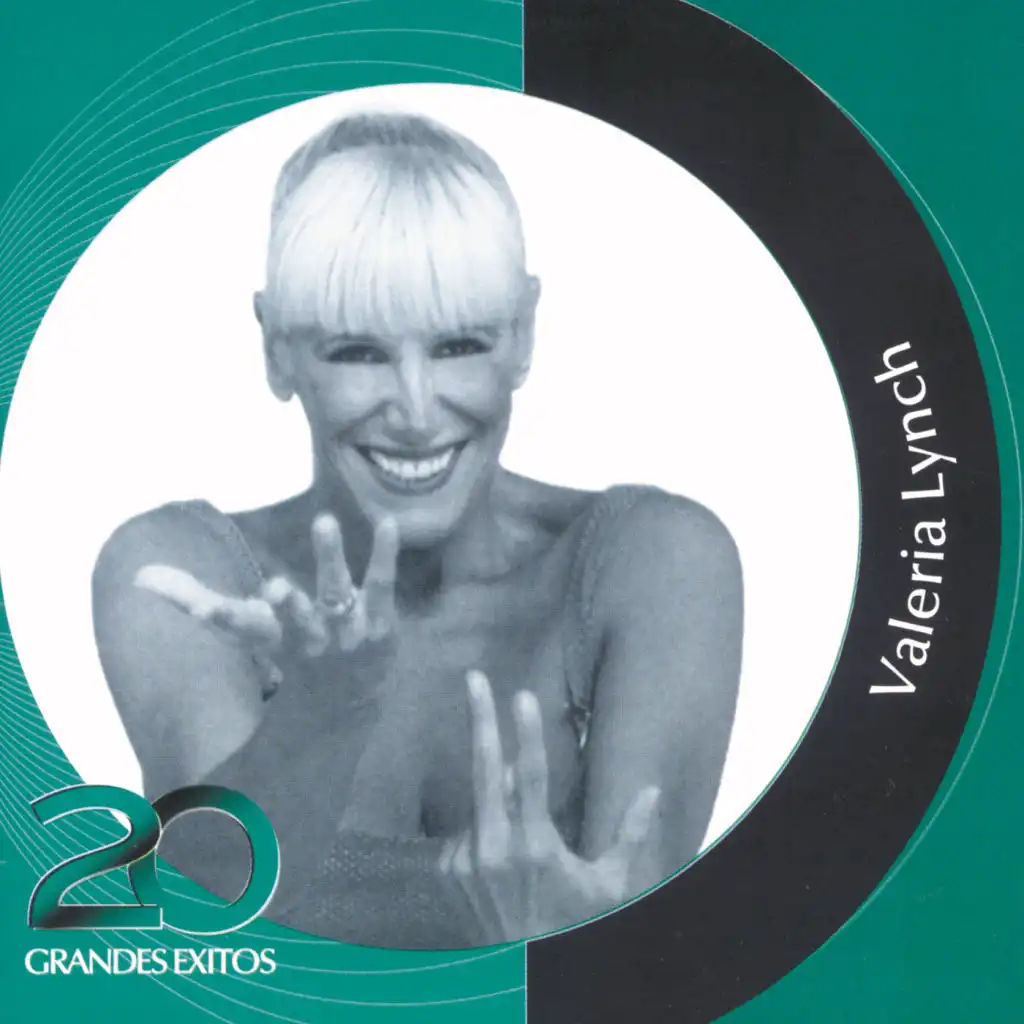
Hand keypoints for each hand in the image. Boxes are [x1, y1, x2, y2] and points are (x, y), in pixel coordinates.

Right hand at [133, 512, 398, 666]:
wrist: (346, 700)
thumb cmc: (288, 651)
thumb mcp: (244, 628)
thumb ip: (195, 600)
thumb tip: (139, 577)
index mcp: (269, 636)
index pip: (238, 627)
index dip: (221, 619)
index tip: (203, 612)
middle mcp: (308, 639)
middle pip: (296, 618)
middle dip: (288, 607)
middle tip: (276, 587)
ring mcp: (348, 634)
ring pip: (336, 596)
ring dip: (329, 562)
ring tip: (322, 520)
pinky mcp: (381, 623)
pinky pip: (381, 585)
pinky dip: (384, 555)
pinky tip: (387, 522)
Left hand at [439, 671, 660, 942]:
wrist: (522, 968)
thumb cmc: (572, 921)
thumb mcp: (609, 885)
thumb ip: (630, 835)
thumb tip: (653, 790)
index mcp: (535, 845)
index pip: (530, 774)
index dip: (526, 731)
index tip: (521, 694)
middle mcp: (495, 847)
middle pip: (484, 768)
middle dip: (480, 718)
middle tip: (473, 677)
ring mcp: (466, 858)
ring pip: (481, 800)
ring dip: (499, 797)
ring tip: (522, 841)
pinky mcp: (449, 869)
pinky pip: (468, 826)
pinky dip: (485, 824)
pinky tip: (502, 855)